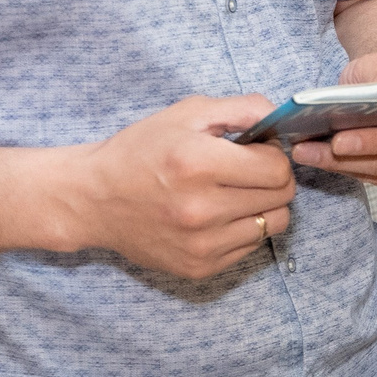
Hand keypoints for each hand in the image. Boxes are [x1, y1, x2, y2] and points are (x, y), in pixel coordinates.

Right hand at [71, 95, 296, 280]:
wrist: (93, 199)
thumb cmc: (140, 150)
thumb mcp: (188, 113)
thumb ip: (243, 108)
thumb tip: (283, 120)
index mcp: (198, 164)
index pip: (277, 167)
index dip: (273, 153)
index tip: (257, 150)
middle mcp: (201, 209)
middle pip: (282, 196)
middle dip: (273, 178)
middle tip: (248, 170)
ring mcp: (200, 244)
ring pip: (275, 224)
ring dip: (264, 205)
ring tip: (235, 192)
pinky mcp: (199, 267)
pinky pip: (252, 246)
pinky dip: (244, 228)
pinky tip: (219, 215)